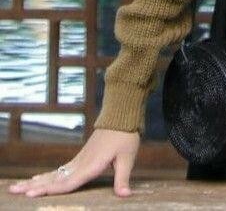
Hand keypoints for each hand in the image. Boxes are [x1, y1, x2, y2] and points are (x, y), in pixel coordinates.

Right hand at [7, 128, 139, 197]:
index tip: (31, 194)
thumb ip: (122, 178)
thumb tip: (126, 196)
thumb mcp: (127, 157)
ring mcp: (79, 160)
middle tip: (13, 191)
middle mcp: (80, 163)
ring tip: (16, 187)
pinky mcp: (80, 157)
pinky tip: (36, 180)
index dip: (50, 190)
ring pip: (53, 174)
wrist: (120, 116)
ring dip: (35, 181)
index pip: (67, 182)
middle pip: (53, 178)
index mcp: (90, 165)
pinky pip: (60, 170)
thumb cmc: (125, 136)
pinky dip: (46, 176)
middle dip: (33, 186)